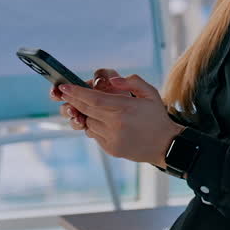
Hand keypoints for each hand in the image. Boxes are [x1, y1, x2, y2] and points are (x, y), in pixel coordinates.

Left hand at [57, 74, 184, 166]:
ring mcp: (112, 138)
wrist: (165, 145)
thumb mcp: (151, 93)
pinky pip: (94, 134)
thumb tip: (111, 81)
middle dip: (73, 100)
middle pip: (86, 109)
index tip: (64, 87)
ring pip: (88, 122)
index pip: (93, 98)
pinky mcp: (110, 148)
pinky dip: (95, 126)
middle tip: (65, 93)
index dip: (76, 92)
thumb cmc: (157, 117)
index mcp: (125, 108)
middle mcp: (116, 124)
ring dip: (88, 115)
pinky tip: (106, 123)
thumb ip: (132, 81)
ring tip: (98, 110)